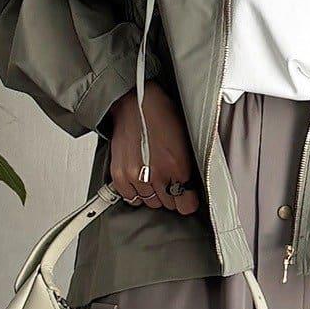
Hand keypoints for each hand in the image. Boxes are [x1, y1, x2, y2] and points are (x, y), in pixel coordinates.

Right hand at [108, 85, 201, 213]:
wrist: (135, 102)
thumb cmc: (160, 116)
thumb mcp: (185, 142)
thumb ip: (187, 169)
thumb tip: (190, 188)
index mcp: (176, 167)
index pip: (186, 205)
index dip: (187, 200)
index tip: (187, 197)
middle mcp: (155, 175)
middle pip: (168, 204)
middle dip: (170, 194)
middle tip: (169, 179)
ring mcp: (135, 176)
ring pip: (149, 202)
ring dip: (153, 193)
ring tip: (153, 176)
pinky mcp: (119, 175)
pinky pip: (130, 198)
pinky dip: (135, 192)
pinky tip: (140, 180)